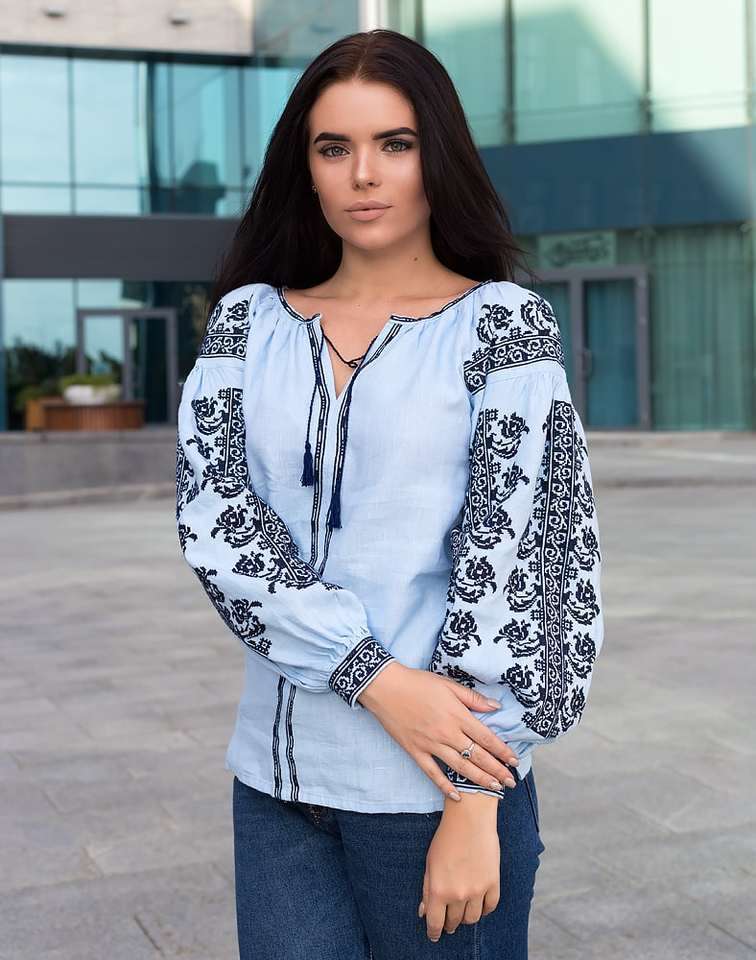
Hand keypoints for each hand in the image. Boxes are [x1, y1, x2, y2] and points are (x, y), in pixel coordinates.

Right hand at [357, 662, 518, 799]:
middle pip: (477, 756)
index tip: (515, 761)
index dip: (502, 751)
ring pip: (460, 767)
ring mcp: (430, 744)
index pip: (486, 737)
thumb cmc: (418, 682)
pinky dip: (445, 786)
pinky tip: (457, 796)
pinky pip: (432, 773)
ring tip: (494, 789)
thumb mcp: (448, 684)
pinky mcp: (415, 751)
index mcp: (457, 715)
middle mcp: (446, 732)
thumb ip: (473, 698)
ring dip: (479, 779)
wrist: (386, 687)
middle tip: (511, 782)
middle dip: (497, 770)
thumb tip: (495, 707)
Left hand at [419, 794, 499, 940]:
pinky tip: (478, 905)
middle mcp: (459, 894)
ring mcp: (478, 890)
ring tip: (462, 914)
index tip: (433, 935)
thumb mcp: (430, 863)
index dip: (433, 932)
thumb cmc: (446, 838)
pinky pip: (490, 907)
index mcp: (439, 890)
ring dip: (465, 919)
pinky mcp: (493, 883)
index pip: (435, 923)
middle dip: (449, 924)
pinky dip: (483, 910)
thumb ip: (427, 889)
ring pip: (472, 918)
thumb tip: (424, 912)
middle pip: (454, 921)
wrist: (470, 819)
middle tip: (447, 922)